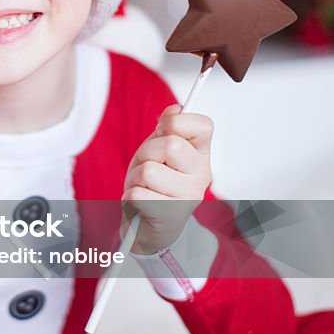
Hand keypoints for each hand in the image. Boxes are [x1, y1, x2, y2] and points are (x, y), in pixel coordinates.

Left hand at [121, 103, 212, 254]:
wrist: (150, 225)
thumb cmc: (154, 184)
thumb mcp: (157, 150)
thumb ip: (166, 129)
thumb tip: (175, 109)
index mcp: (201, 154)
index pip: (203, 125)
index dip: (178, 121)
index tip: (165, 129)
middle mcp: (202, 175)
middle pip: (170, 144)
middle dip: (147, 152)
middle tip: (146, 165)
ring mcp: (189, 197)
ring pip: (149, 171)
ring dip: (135, 177)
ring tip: (143, 186)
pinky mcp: (170, 216)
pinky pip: (137, 194)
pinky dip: (130, 197)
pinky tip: (140, 203)